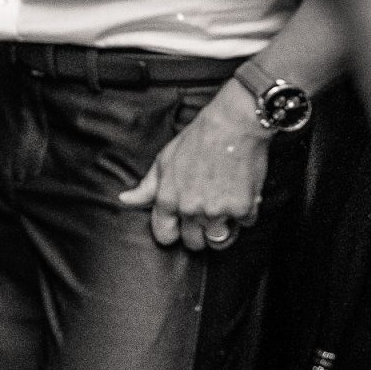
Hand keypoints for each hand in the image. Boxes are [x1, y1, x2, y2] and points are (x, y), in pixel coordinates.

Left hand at [117, 81, 268, 250]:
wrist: (231, 126)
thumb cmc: (196, 140)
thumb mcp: (164, 161)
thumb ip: (147, 187)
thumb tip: (125, 199)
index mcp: (168, 199)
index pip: (165, 235)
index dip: (173, 232)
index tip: (180, 225)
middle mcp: (191, 209)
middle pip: (193, 242)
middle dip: (198, 233)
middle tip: (205, 215)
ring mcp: (217, 211)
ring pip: (218, 239)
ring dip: (222, 228)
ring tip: (223, 208)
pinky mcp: (243, 209)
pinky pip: (245, 224)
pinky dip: (245, 213)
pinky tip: (240, 195)